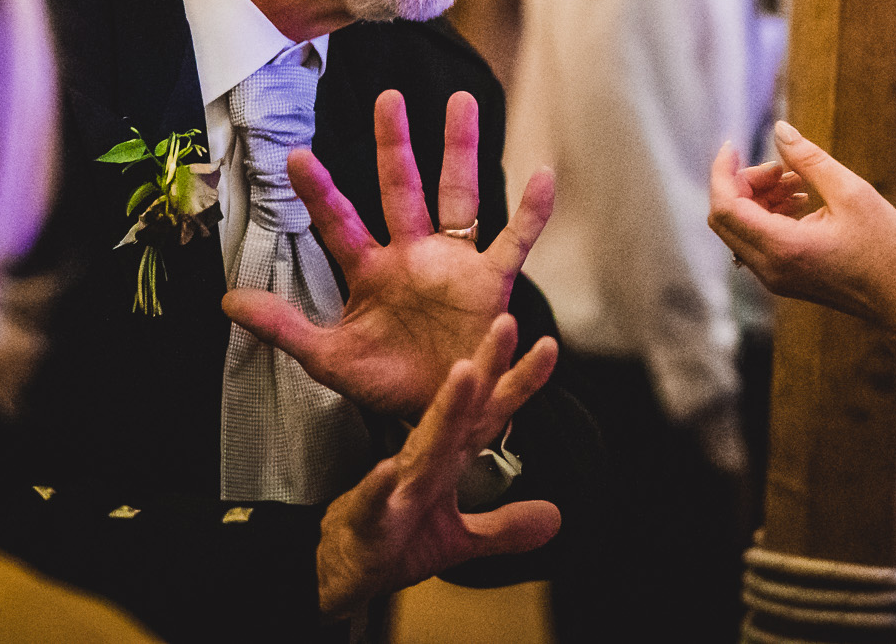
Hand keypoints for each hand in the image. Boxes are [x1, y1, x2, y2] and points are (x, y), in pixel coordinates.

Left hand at [224, 89, 555, 419]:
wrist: (444, 413)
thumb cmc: (388, 382)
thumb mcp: (330, 359)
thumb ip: (283, 327)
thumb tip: (226, 301)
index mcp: (370, 271)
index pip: (339, 223)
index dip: (319, 192)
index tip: (295, 156)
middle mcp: (413, 255)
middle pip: (401, 189)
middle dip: (393, 144)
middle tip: (389, 97)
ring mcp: (455, 264)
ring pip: (459, 195)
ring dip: (461, 151)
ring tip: (461, 102)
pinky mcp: (492, 284)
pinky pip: (514, 241)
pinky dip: (531, 212)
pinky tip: (543, 176)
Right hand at [315, 314, 561, 618]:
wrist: (339, 572)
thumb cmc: (395, 544)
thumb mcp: (458, 540)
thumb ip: (505, 527)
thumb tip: (556, 517)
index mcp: (448, 461)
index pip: (488, 415)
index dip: (519, 383)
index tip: (550, 345)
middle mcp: (425, 462)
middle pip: (460, 411)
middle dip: (484, 369)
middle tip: (506, 323)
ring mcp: (396, 488)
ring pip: (424, 444)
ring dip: (445, 410)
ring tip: (464, 373)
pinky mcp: (367, 518)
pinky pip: (373, 500)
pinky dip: (379, 485)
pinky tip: (387, 470)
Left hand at [708, 120, 895, 329]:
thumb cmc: (883, 248)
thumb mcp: (851, 193)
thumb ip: (809, 159)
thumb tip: (779, 129)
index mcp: (782, 248)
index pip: (725, 208)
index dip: (722, 172)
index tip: (733, 145)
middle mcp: (770, 268)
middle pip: (725, 218)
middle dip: (743, 183)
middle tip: (781, 167)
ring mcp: (774, 278)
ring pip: (741, 229)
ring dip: (758, 197)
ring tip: (797, 180)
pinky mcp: (783, 278)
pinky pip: (758, 241)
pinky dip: (768, 215)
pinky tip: (800, 199)